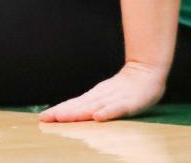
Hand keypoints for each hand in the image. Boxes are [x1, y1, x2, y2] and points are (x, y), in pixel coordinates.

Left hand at [39, 61, 167, 122]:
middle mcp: (101, 97)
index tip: (43, 117)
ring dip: (78, 113)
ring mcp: (114, 99)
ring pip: (93, 107)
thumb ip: (92, 105)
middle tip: (46, 118)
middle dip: (62, 113)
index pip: (73, 105)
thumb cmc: (125, 88)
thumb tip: (73, 112)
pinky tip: (98, 117)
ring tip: (62, 118)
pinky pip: (117, 109)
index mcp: (95, 97)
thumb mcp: (106, 96)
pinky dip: (108, 112)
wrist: (147, 71)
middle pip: (78, 106)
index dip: (59, 111)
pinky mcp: (129, 102)